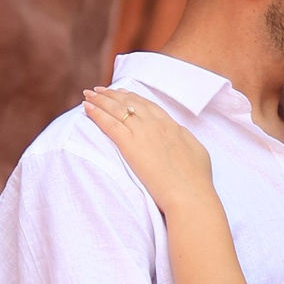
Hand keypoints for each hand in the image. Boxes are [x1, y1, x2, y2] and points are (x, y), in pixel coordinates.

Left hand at [84, 88, 213, 211]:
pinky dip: (96, 113)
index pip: (147, 105)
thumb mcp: (197, 151)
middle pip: (130, 102)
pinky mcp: (130, 146)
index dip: (132, 97)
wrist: (190, 194)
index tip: (122, 93)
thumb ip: (184, 137)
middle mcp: (155, 124)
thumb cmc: (197, 180)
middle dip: (113, 94)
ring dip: (101, 99)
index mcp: (171, 125)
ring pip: (117, 109)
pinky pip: (109, 124)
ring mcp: (142, 133)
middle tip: (100, 89)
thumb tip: (178, 131)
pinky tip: (87, 108)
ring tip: (89, 94)